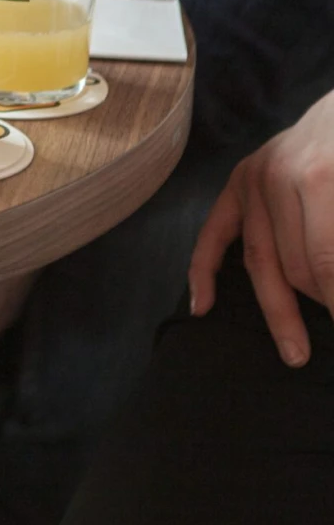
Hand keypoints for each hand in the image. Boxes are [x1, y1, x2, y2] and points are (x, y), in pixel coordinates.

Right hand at [189, 89, 333, 366]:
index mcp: (318, 180)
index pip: (325, 266)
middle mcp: (276, 179)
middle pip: (293, 269)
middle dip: (319, 304)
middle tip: (326, 337)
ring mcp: (252, 179)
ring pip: (259, 260)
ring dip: (280, 306)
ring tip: (296, 346)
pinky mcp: (238, 180)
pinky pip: (214, 233)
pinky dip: (204, 272)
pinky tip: (203, 307)